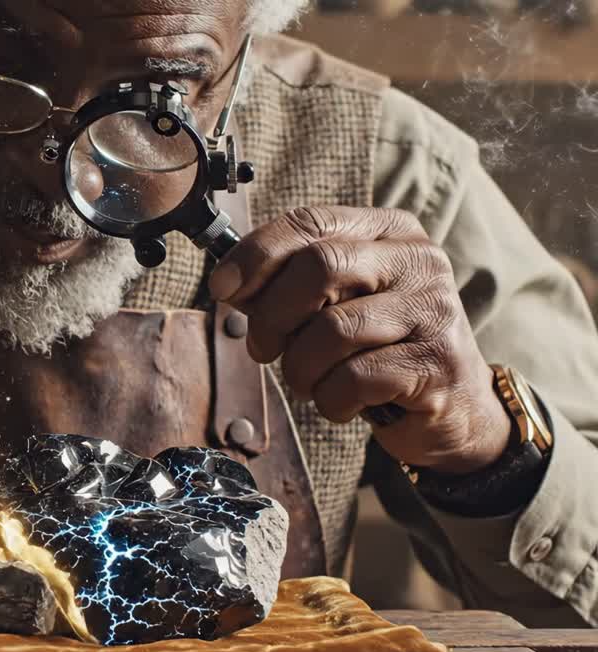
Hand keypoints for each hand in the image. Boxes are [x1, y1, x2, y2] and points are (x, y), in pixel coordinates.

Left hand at [208, 206, 510, 473]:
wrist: (451, 407)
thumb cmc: (378, 348)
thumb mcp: (335, 302)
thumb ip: (290, 284)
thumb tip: (230, 285)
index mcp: (388, 231)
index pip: (310, 222)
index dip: (256, 254)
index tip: (222, 288)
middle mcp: (417, 260)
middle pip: (318, 268)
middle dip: (272, 315)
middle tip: (263, 348)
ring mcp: (433, 309)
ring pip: (333, 329)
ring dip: (300, 367)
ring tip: (308, 382)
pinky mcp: (437, 363)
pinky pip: (354, 378)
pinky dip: (330, 399)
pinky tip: (341, 403)